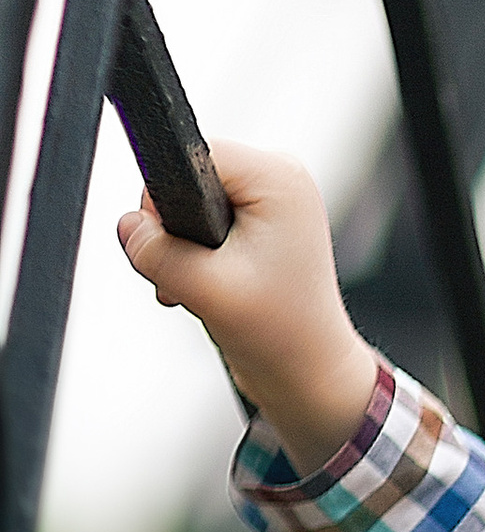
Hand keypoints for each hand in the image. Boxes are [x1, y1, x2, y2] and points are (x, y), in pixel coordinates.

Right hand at [119, 141, 380, 474]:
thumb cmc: (280, 335)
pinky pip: (203, 222)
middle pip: (186, 178)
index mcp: (278, 179)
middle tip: (195, 280)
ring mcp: (273, 202)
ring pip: (189, 203)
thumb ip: (156, 251)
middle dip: (175, 230)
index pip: (188, 155)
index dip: (164, 201)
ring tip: (205, 289)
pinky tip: (208, 288)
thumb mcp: (205, 290)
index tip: (178, 250)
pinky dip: (195, 256)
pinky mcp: (262, 226)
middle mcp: (280, 179)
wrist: (309, 375)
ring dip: (183, 249)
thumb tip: (126, 224)